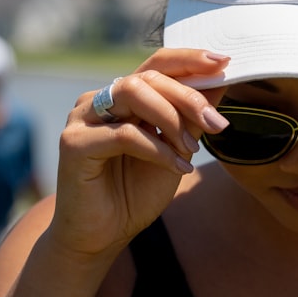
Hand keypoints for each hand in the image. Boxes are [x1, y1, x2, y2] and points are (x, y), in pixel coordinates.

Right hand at [49, 48, 229, 258]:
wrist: (101, 237)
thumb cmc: (135, 193)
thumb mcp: (176, 150)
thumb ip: (192, 118)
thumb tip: (222, 81)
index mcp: (123, 98)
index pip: (157, 64)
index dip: (189, 59)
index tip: (223, 60)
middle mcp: (99, 99)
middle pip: (149, 76)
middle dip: (189, 97)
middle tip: (215, 123)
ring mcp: (83, 118)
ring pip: (133, 92)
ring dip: (172, 118)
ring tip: (192, 148)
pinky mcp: (74, 143)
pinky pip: (124, 134)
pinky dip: (158, 149)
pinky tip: (178, 167)